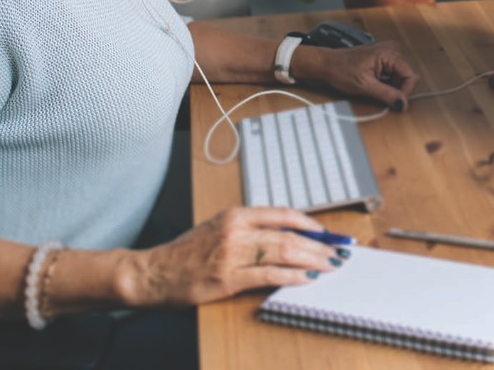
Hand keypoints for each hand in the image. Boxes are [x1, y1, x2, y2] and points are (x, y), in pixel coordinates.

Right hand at [127, 207, 341, 306]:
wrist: (154, 272)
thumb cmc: (187, 252)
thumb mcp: (219, 228)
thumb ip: (250, 229)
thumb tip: (288, 237)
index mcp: (236, 214)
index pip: (283, 214)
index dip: (311, 224)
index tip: (329, 233)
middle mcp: (236, 230)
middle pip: (289, 235)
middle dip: (319, 245)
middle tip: (339, 252)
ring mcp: (233, 255)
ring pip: (283, 253)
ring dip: (312, 260)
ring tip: (330, 266)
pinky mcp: (228, 279)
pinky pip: (268, 276)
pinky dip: (291, 277)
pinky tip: (306, 280)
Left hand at [293, 41, 420, 110]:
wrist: (326, 64)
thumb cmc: (341, 70)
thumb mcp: (364, 86)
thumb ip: (386, 94)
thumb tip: (402, 104)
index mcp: (390, 52)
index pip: (411, 76)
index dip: (405, 92)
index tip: (394, 102)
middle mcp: (392, 49)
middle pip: (407, 76)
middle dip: (398, 89)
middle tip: (381, 95)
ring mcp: (389, 53)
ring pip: (401, 76)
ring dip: (392, 86)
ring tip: (375, 88)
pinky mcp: (384, 58)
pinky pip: (394, 74)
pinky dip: (387, 83)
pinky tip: (375, 84)